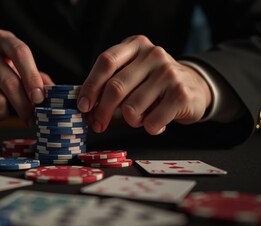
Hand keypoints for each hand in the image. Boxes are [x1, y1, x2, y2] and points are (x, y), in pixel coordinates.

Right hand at [0, 29, 52, 125]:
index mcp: (2, 39)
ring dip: (4, 114)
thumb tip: (55, 92)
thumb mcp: (14, 66)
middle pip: (10, 83)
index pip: (21, 53)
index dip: (32, 77)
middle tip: (31, 119)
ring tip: (3, 111)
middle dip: (25, 107)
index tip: (39, 98)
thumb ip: (36, 77)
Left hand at [77, 35, 211, 134]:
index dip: (90, 86)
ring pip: (131, 109)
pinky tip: (157, 122)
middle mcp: (153, 55)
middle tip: (98, 124)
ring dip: (131, 121)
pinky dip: (150, 128)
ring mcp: (168, 73)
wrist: (194, 86)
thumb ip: (109, 83)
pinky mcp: (180, 94)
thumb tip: (84, 107)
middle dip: (102, 112)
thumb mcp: (132, 73)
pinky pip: (151, 122)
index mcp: (135, 46)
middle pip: (115, 88)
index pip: (106, 62)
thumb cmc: (153, 83)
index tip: (83, 106)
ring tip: (141, 118)